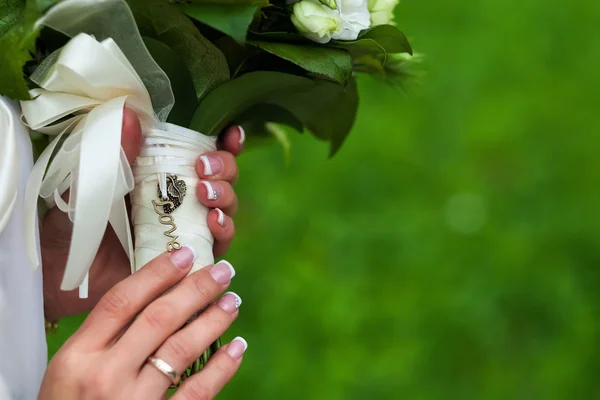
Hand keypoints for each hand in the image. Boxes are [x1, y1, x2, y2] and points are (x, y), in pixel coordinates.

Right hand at [39, 247, 245, 399]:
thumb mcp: (69, 371)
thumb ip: (103, 338)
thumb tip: (152, 294)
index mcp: (77, 356)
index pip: (122, 301)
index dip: (157, 273)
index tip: (185, 253)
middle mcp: (104, 376)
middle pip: (158, 318)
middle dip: (196, 289)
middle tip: (222, 272)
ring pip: (181, 349)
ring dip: (213, 320)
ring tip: (232, 302)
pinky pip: (196, 391)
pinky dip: (221, 367)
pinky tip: (236, 347)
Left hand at [41, 109, 244, 319]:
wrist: (64, 267)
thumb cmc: (74, 220)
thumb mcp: (94, 181)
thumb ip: (115, 151)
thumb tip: (129, 113)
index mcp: (162, 173)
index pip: (202, 152)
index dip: (225, 143)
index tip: (230, 133)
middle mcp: (181, 198)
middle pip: (223, 177)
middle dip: (224, 167)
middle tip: (204, 168)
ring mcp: (188, 227)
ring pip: (226, 206)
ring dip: (225, 196)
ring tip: (206, 194)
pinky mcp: (190, 257)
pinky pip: (218, 243)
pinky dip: (224, 230)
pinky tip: (214, 222)